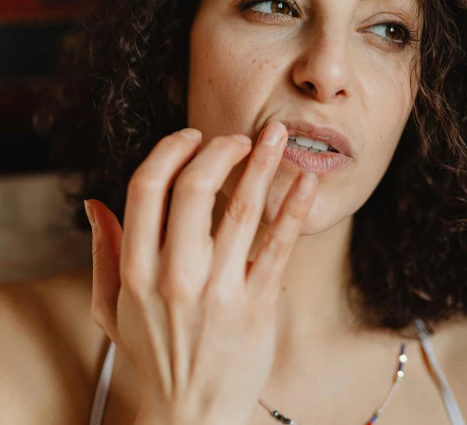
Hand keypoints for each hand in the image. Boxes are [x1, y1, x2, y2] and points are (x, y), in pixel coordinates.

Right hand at [86, 120, 318, 424]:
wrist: (190, 417)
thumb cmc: (152, 356)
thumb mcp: (111, 309)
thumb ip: (103, 252)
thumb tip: (94, 202)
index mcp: (136, 272)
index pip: (147, 189)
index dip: (169, 150)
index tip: (190, 137)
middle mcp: (175, 277)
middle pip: (194, 189)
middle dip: (218, 149)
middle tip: (236, 138)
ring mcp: (219, 292)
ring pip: (241, 210)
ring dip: (261, 163)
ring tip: (276, 135)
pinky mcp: (257, 306)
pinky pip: (279, 246)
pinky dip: (294, 208)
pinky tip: (305, 181)